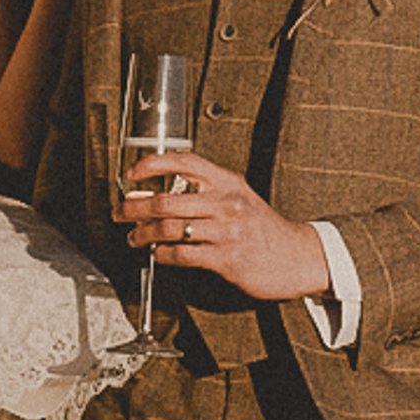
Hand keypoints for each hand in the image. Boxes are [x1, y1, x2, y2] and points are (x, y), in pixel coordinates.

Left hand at [119, 153, 331, 302]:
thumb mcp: (238, 198)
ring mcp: (227, 230)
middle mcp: (226, 202)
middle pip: (166, 200)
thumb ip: (202, 193)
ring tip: (134, 238)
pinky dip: (162, 255)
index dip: (151, 165)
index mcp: (228, 181)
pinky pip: (182, 255)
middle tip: (120, 213)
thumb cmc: (262, 228)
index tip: (131, 174)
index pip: (183, 161)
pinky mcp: (227, 258)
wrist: (298, 256)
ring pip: (169, 228)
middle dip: (134, 208)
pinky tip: (157, 255)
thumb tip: (154, 195)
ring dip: (143, 234)